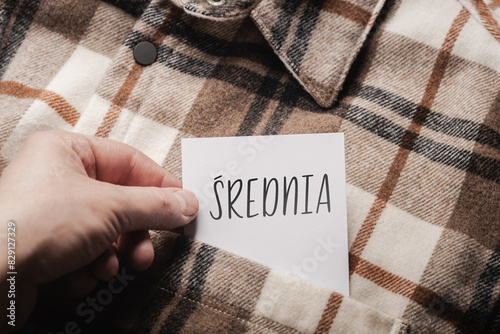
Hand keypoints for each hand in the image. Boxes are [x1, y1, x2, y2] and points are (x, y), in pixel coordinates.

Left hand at [0, 130, 197, 330]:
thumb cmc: (38, 225)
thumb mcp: (109, 208)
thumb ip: (155, 205)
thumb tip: (189, 204)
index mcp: (67, 152)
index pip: (130, 162)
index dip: (161, 185)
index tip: (185, 207)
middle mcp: (58, 179)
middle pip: (119, 203)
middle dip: (135, 233)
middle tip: (147, 253)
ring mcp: (50, 215)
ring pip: (105, 233)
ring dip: (111, 255)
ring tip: (107, 268)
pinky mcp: (43, 248)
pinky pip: (84, 254)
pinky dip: (85, 269)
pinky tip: (73, 275)